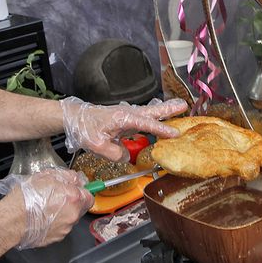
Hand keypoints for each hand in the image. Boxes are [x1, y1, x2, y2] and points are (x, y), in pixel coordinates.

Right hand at [0, 168, 92, 248]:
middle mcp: (73, 215)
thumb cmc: (26, 198)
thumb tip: (75, 178)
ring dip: (63, 213)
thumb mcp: (45, 176)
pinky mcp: (57, 238)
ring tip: (46, 209)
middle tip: (57, 198)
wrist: (12, 220)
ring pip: (70, 219)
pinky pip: (60, 228)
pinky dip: (55, 223)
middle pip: (80, 208)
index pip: (89, 196)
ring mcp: (65, 228)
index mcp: (73, 198)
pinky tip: (43, 218)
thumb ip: (66, 176)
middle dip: (72, 202)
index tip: (74, 190)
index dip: (81, 192)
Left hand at [60, 97, 187, 160]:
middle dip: (169, 108)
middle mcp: (127, 113)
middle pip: (152, 111)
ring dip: (165, 109)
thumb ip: (115, 153)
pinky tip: (162, 117)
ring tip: (180, 106)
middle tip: (184, 105)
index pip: (145, 124)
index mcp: (122, 118)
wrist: (76, 118)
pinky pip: (145, 117)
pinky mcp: (126, 118)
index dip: (161, 129)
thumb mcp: (97, 145)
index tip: (174, 134)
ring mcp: (127, 114)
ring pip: (150, 112)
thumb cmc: (85, 128)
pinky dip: (156, 116)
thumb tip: (127, 157)